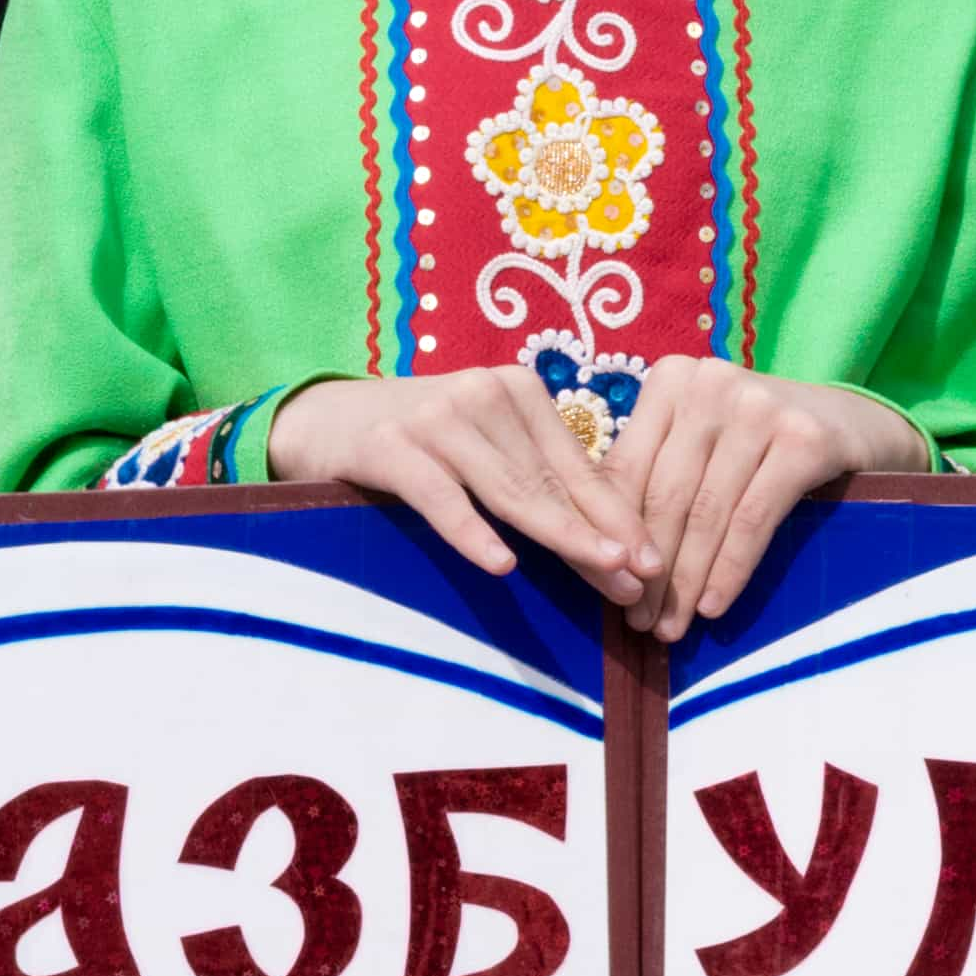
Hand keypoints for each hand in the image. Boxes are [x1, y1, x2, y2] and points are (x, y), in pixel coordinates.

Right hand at [265, 369, 653, 603]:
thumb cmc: (421, 443)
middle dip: (599, 537)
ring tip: (602, 574)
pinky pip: (440, 497)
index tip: (652, 564)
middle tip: (637, 584)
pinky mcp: (391, 446)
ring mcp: (437, 418)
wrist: (323, 420)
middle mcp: (484, 393)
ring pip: (509, 490)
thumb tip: (612, 542)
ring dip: (560, 537)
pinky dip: (472, 532)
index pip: (577, 466)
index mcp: (518, 390)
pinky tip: (501, 564)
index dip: (617, 517)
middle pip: (551, 482)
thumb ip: (537, 478)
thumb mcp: (486, 448)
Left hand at [601, 362, 921, 634]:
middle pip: (665, 494)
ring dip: (686, 581)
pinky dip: (730, 570)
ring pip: (707, 512)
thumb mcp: (703, 444)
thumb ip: (656, 478)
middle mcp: (711, 383)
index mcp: (671, 380)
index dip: (614, 538)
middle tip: (641, 623)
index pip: (626, 469)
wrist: (857, 424)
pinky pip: (752, 520)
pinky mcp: (804, 439)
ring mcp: (759, 407)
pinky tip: (713, 606)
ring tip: (673, 627)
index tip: (610, 593)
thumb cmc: (762, 443)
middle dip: (650, 570)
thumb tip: (605, 560)